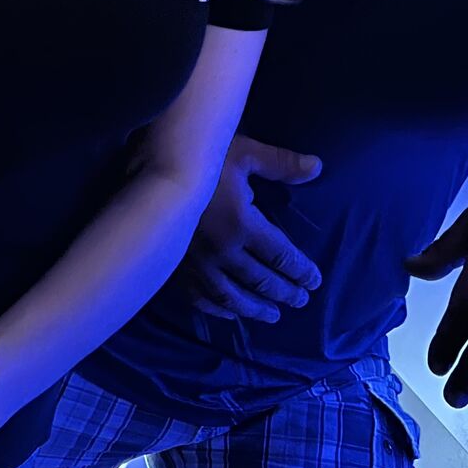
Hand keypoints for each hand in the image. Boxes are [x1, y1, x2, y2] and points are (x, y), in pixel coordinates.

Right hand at [187, 136, 322, 321]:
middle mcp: (221, 251)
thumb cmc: (201, 156)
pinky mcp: (176, 266)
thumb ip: (281, 164)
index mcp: (241, 225)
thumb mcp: (244, 152)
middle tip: (300, 301)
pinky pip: (199, 296)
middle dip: (284, 292)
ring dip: (254, 308)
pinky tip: (228, 314)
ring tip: (272, 315)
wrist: (150, 167)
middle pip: (260, 280)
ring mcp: (196, 263)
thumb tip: (316, 167)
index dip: (301, 270)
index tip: (314, 281)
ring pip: (231, 296)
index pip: (280, 256)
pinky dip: (217, 309)